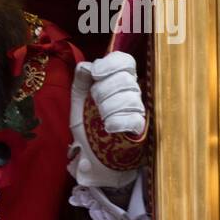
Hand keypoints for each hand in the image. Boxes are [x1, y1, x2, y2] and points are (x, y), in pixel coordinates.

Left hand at [69, 55, 138, 188]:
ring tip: (100, 118)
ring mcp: (138, 111)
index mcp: (117, 82)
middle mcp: (132, 93)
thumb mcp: (79, 102)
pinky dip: (118, 121)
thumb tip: (85, 66)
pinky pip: (134, 119)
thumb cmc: (88, 126)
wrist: (93, 157)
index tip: (96, 74)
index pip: (125, 62)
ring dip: (108, 107)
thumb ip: (81, 82)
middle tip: (94, 103)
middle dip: (103, 90)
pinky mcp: (140, 130)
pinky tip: (109, 128)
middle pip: (125, 79)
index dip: (111, 64)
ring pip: (129, 98)